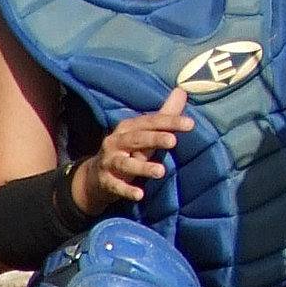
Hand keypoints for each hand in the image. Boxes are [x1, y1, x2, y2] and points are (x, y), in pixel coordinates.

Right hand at [73, 87, 192, 212]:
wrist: (95, 176)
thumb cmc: (127, 150)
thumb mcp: (144, 133)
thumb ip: (164, 115)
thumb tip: (182, 91)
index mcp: (128, 128)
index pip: (150, 121)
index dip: (169, 121)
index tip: (190, 123)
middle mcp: (116, 141)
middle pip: (136, 138)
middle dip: (154, 139)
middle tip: (173, 141)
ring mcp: (109, 162)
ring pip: (125, 163)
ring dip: (142, 167)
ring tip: (161, 171)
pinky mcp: (105, 181)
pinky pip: (116, 186)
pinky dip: (127, 190)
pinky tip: (140, 195)